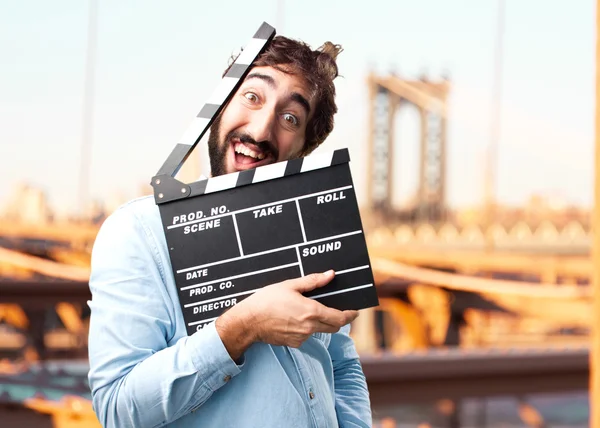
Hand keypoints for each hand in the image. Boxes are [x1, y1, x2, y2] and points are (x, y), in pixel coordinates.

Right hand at [215, 271, 358, 358]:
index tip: (355, 311)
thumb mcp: (290, 286)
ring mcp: (302, 337)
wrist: (248, 322)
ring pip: (320, 330)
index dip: (351, 315)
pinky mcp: (294, 343)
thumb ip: (313, 281)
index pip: (341, 318)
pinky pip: (307, 335)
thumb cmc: (266, 301)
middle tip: (336, 309)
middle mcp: (310, 327)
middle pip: (334, 326)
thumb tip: (330, 275)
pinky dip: (306, 328)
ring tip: (306, 310)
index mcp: (312, 312)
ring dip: (320, 322)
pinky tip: (294, 319)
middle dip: (338, 319)